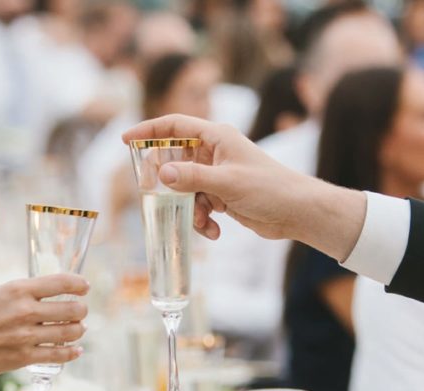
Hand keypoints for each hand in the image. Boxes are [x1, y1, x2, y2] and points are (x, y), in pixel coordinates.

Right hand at [0, 275, 89, 381]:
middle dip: (81, 310)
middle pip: (73, 309)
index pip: (61, 282)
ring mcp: (25, 336)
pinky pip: (58, 355)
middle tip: (81, 313)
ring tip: (78, 330)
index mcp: (17, 289)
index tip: (85, 287)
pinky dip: (72, 352)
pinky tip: (75, 350)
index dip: (79, 284)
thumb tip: (44, 299)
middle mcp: (25, 310)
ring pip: (71, 332)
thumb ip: (19, 296)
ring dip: (79, 331)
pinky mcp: (22, 358)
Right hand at [121, 114, 366, 260]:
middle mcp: (215, 152)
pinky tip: (214, 231)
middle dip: (168, 182)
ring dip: (188, 208)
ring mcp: (218, 174)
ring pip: (185, 187)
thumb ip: (192, 178)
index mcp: (216, 137)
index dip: (149, 130)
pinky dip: (201, 219)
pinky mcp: (222, 195)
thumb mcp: (227, 183)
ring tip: (203, 221)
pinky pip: (198, 204)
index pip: (175, 125)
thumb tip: (161, 174)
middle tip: (155, 195)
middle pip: (174, 159)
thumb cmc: (269, 188)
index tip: (126, 140)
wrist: (297, 212)